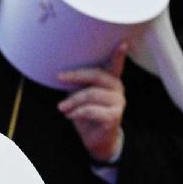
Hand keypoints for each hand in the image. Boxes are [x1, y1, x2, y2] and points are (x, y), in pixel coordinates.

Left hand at [56, 45, 126, 163]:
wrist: (96, 141)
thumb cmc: (87, 114)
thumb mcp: (80, 95)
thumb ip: (79, 83)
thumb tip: (62, 73)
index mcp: (110, 80)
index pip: (116, 64)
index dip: (119, 54)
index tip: (122, 43)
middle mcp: (117, 88)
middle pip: (97, 75)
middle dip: (76, 75)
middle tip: (59, 77)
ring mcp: (118, 102)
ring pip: (91, 94)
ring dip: (72, 101)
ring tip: (62, 107)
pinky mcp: (114, 116)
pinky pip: (91, 110)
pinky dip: (77, 112)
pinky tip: (70, 116)